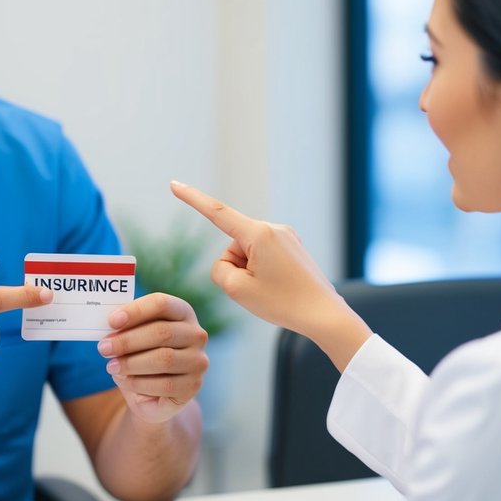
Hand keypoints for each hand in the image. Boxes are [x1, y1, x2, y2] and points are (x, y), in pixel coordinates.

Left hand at [98, 293, 208, 423]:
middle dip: (128, 340)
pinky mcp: (193, 386)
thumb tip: (111, 326)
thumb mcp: (133, 338)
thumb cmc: (141, 357)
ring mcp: (198, 361)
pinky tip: (125, 380)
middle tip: (103, 348)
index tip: (112, 321)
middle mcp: (196, 334)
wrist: (152, 394)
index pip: (161, 303)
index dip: (135, 311)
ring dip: (131, 363)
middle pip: (162, 332)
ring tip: (111, 366)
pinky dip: (139, 382)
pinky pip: (165, 384)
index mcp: (182, 312)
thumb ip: (125, 328)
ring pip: (163, 359)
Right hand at [171, 181, 370, 367]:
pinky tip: (279, 288)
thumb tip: (229, 261)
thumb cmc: (283, 303)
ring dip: (250, 272)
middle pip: (233, 246)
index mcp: (259, 234)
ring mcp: (286, 237)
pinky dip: (263, 273)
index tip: (174, 184)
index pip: (216, 213)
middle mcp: (274, 228)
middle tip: (258, 291)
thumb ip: (220, 270)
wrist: (325, 316)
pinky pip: (264, 256)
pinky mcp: (293, 247)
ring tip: (272, 291)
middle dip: (235, 268)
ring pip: (248, 253)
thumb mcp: (238, 290)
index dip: (192, 198)